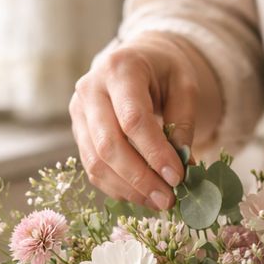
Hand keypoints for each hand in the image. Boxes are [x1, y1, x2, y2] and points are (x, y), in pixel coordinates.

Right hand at [69, 34, 201, 211]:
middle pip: (109, 145)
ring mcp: (78, 112)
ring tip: (159, 201)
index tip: (178, 176)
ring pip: (97, 162)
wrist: (135, 61)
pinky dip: (118, 188)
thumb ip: (183, 123)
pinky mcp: (78, 133)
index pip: (133, 119)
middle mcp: (90, 89)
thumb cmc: (163, 72)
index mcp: (120, 69)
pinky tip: (142, 195)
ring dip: (129, 189)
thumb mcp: (184, 86)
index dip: (155, 152)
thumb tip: (183, 169)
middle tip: (168, 199)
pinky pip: (93, 169)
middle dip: (140, 178)